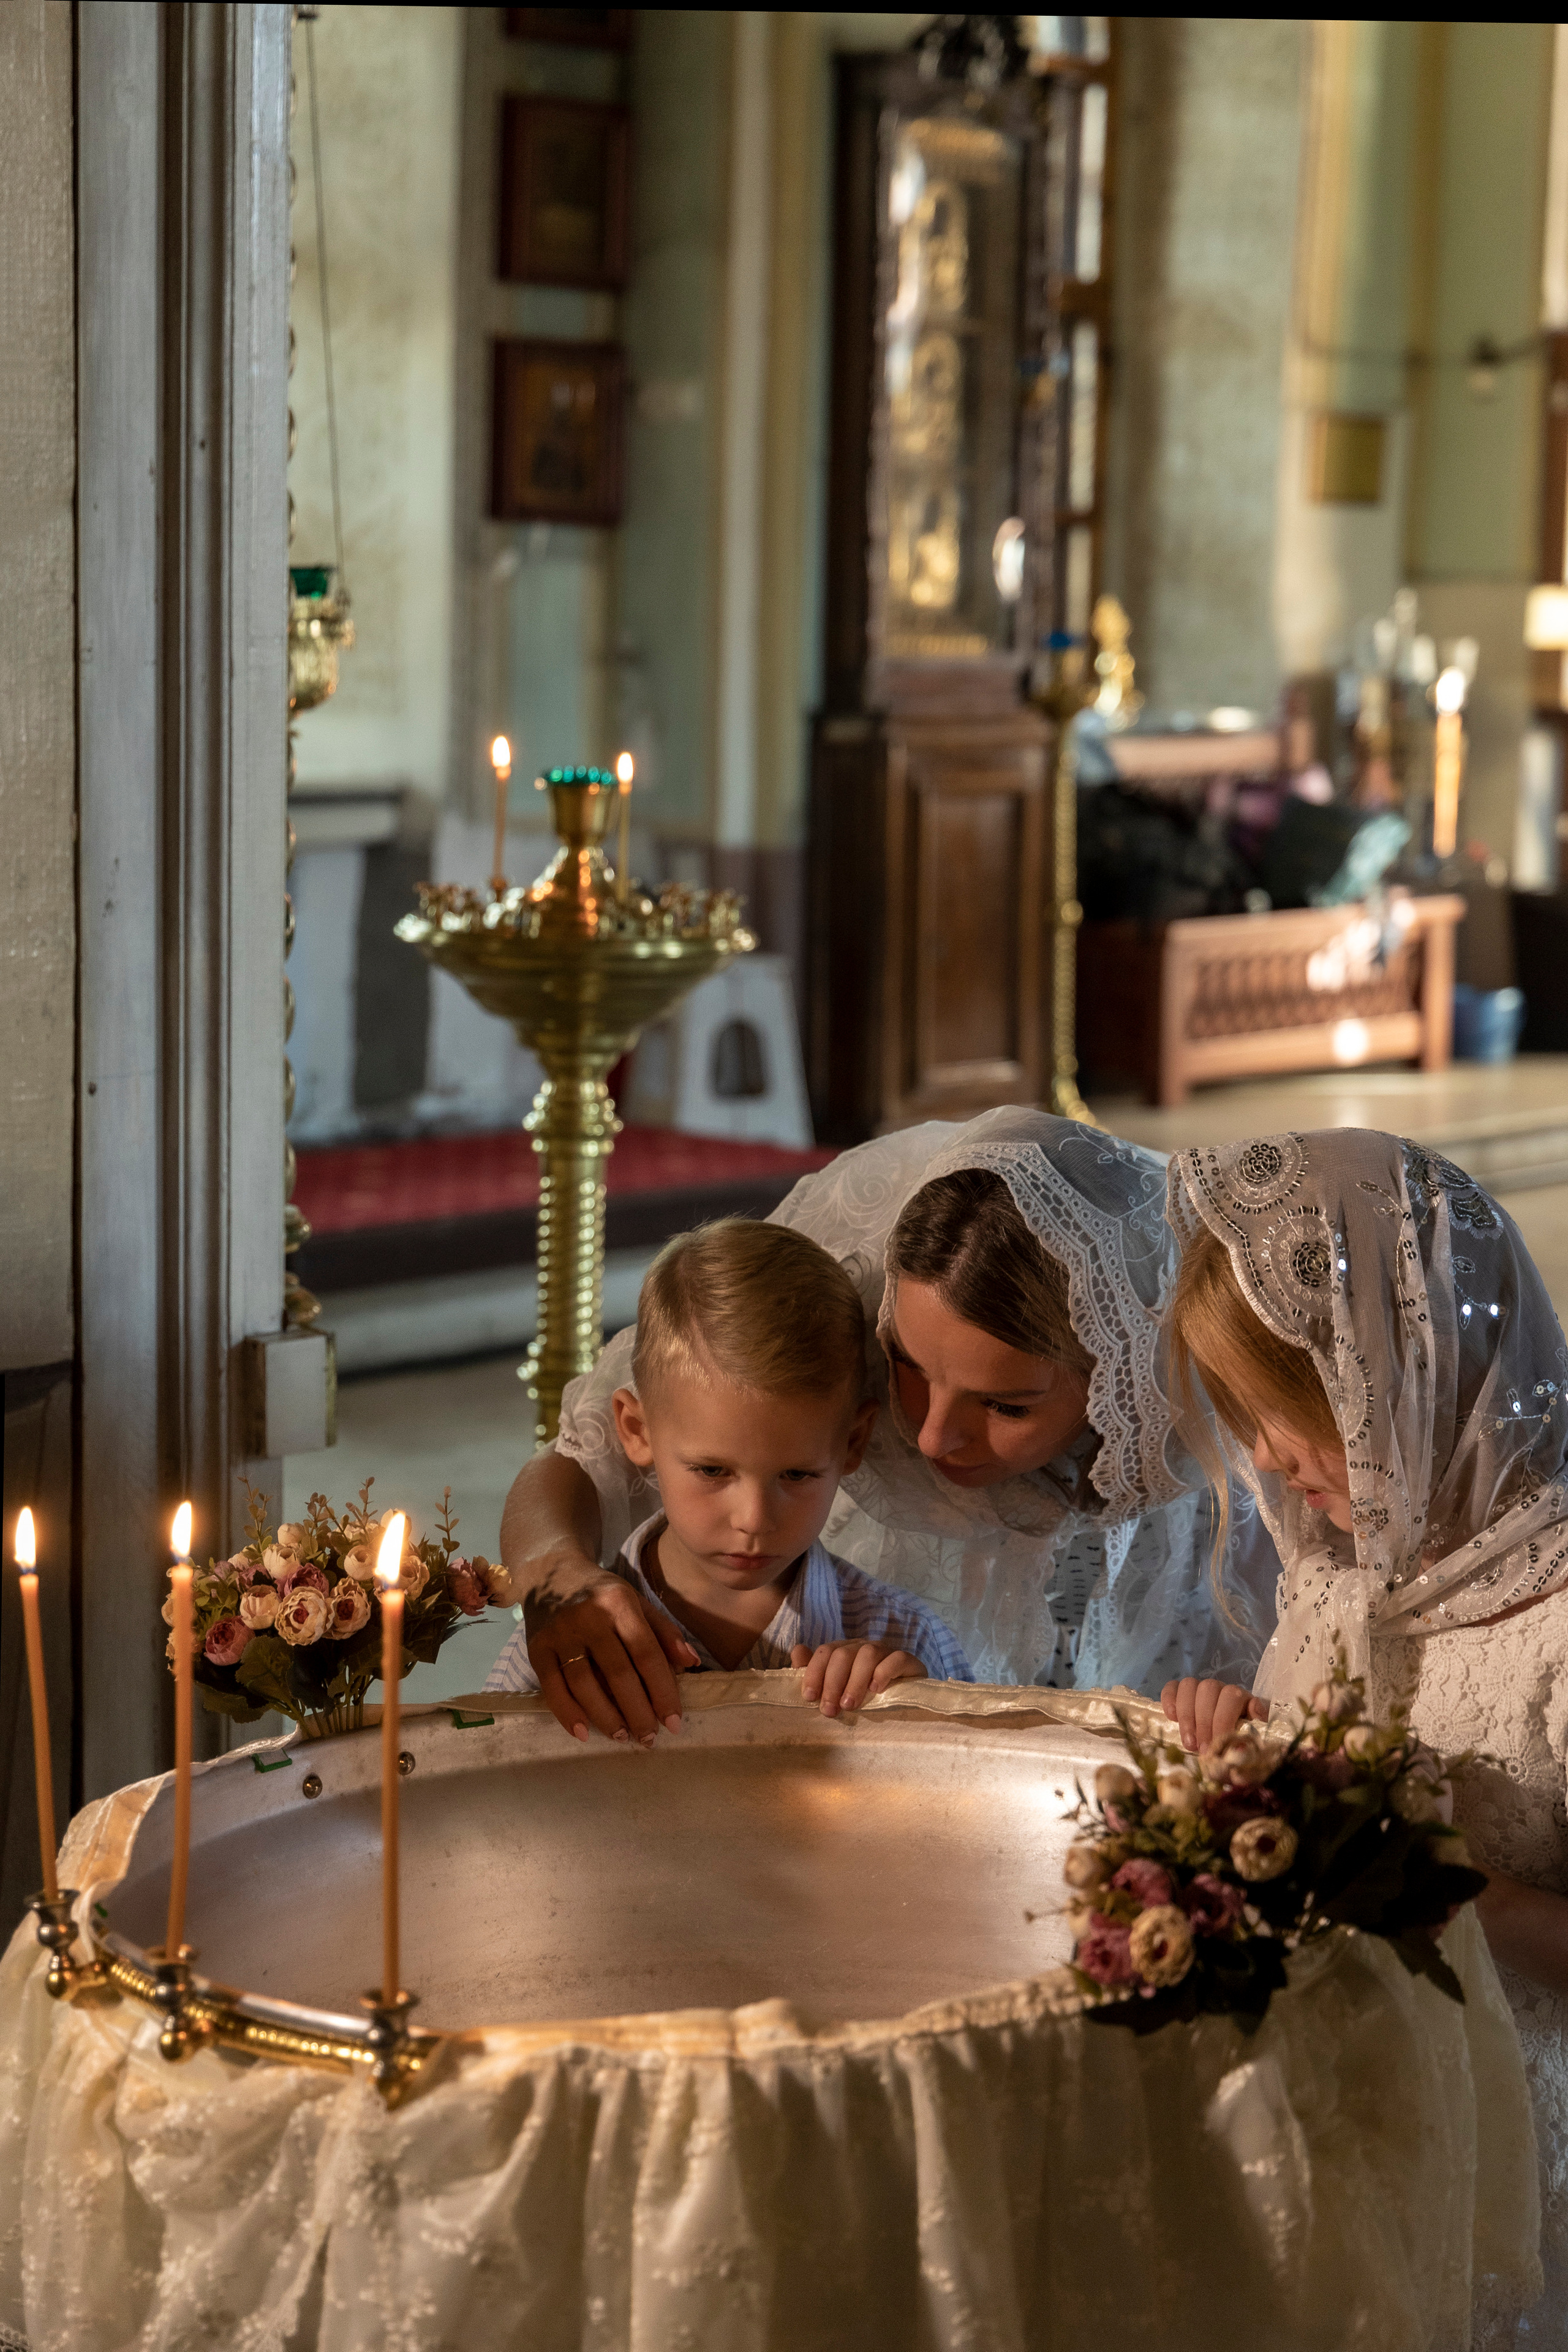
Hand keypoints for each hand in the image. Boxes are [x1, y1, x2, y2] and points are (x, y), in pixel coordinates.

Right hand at [527, 1565, 698, 1745]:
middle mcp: (589, 1618)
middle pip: (618, 1673)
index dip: (663, 1691)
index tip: (674, 1722)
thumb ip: (664, 1632)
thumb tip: (692, 1664)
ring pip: (585, 1684)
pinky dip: (567, 1714)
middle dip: (637, 1711)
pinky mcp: (536, 1648)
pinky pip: (552, 1687)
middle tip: (649, 1738)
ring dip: (606, 1717)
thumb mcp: (637, 1601)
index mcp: (619, 1603)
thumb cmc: (601, 1593)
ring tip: (623, 1736)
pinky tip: (583, 1732)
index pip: (646, 1654)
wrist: (549, 1571)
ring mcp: (560, 1634)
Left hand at [791, 1639, 926, 1717]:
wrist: (905, 1704)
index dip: (814, 1673)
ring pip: (868, 1654)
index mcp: (845, 1650)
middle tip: (829, 1710)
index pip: (825, 1651)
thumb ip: (815, 1672)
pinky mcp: (908, 1661)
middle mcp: (864, 1647)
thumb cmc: (864, 1697)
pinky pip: (896, 1658)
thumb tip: (797, 1651)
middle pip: (843, 1653)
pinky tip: (876, 1690)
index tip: (809, 1698)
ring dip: (855, 1681)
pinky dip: (884, 1672)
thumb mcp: (836, 1689)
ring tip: (850, 1705)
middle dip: (832, 1682)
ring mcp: (887, 1651)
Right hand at [1160, 1676, 1267, 1754]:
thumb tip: (1242, 1748)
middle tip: (1202, 1749)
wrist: (1222, 1747)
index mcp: (1240, 1697)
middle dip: (1203, 1722)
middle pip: (1208, 1690)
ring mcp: (1198, 1688)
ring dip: (1187, 1716)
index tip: (1217, 1744)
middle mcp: (1219, 1688)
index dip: (1223, 1719)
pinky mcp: (1179, 1691)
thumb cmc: (1236, 1747)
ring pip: (1189, 1686)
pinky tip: (1171, 1718)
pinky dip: (1169, 1699)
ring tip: (1189, 1742)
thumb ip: (1248, 1745)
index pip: (1232, 1696)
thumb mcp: (1246, 1746)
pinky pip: (1171, 1686)